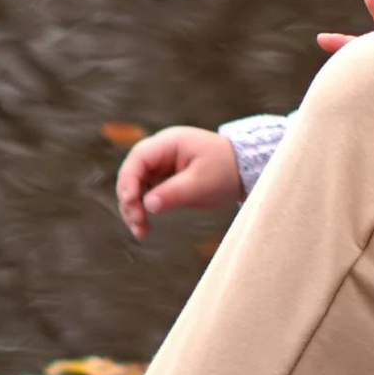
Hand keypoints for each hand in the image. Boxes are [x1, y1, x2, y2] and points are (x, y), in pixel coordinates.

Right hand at [116, 126, 242, 241]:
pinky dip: (142, 210)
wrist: (244, 171)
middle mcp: (162, 151)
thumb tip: (147, 205)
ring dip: (133, 208)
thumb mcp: (202, 183)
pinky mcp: (164, 179)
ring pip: (135, 186)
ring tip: (140, 232)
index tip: (130, 202)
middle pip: (132, 173)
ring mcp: (162, 165)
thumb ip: (175, 192)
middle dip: (129, 199)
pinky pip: (145, 194)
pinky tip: (144, 229)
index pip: (139, 158)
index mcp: (170, 142)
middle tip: (137, 222)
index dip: (129, 180)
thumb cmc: (226, 170)